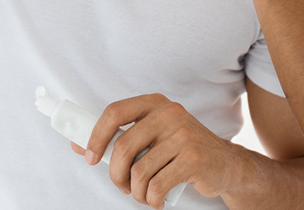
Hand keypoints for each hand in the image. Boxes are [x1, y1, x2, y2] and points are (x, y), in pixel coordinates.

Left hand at [74, 93, 241, 208]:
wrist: (225, 164)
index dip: (96, 135)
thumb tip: (78, 145)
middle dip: (115, 174)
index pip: (115, 112)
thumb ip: (122, 137)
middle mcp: (169, 113)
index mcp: (155, 103)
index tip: (88, 157)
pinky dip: (152, 200)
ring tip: (145, 193)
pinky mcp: (193, 158)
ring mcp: (183, 135)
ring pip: (138, 171)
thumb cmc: (181, 150)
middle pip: (123, 146)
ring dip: (136, 192)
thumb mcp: (154, 135)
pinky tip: (158, 199)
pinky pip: (156, 186)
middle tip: (121, 185)